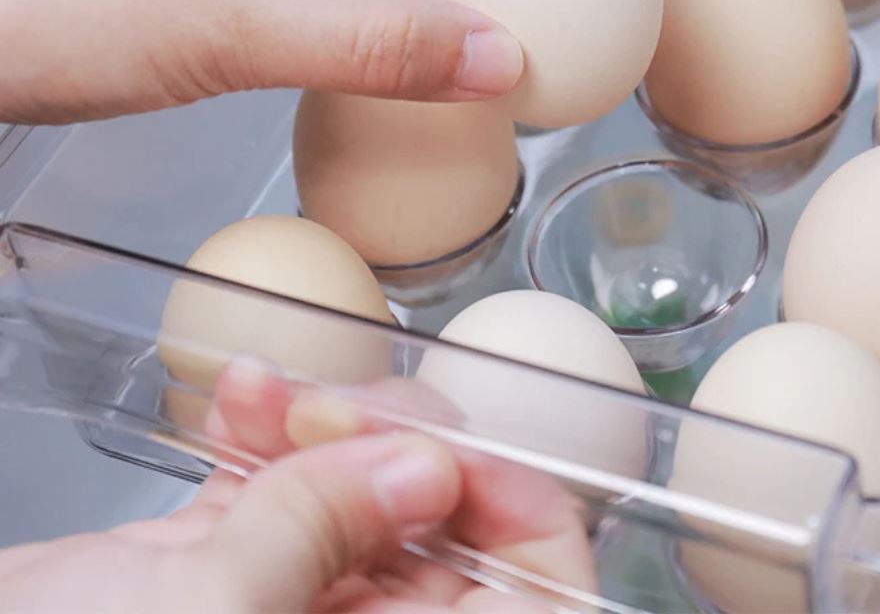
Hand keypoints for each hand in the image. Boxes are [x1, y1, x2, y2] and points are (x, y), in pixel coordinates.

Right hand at [0, 362, 594, 612]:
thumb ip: (325, 537)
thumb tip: (431, 468)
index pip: (535, 596)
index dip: (523, 514)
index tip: (461, 449)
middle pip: (448, 519)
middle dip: (402, 440)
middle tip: (338, 407)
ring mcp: (300, 597)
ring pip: (366, 481)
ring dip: (327, 419)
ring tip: (271, 394)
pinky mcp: (236, 558)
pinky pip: (287, 475)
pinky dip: (269, 425)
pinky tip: (235, 394)